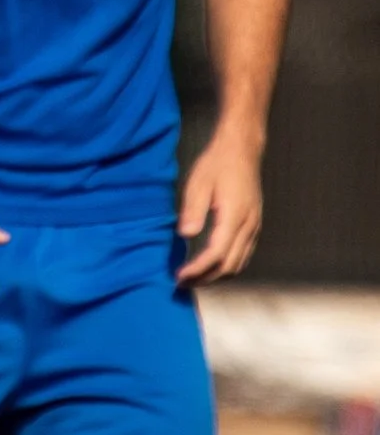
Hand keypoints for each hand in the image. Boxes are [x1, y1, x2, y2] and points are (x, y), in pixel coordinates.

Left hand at [177, 131, 265, 286]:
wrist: (242, 150)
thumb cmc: (217, 164)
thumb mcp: (198, 183)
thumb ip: (193, 209)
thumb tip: (186, 235)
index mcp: (234, 216)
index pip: (216, 253)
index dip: (198, 269)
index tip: (179, 276)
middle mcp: (249, 226)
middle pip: (230, 264)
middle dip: (206, 278)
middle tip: (182, 283)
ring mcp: (254, 227)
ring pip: (239, 262)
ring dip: (217, 275)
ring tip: (194, 279)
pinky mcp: (254, 225)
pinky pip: (243, 254)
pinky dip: (227, 265)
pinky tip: (211, 266)